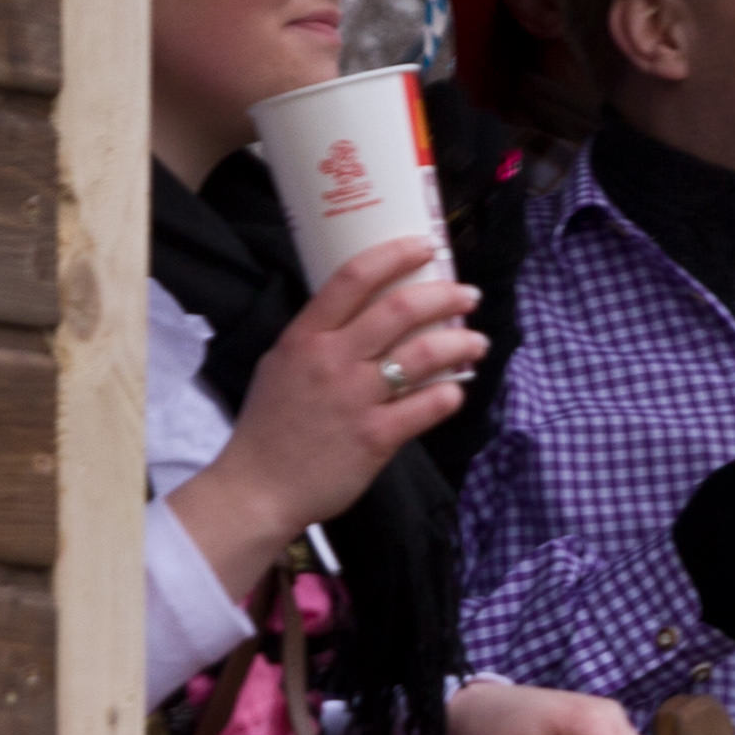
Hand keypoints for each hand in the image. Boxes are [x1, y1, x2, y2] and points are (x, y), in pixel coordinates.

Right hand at [170, 239, 483, 598]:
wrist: (257, 489)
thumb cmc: (269, 427)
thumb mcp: (280, 365)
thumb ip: (317, 338)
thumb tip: (362, 313)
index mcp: (305, 337)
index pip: (353, 278)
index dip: (395, 254)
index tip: (425, 246)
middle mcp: (332, 360)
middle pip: (399, 309)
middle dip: (444, 295)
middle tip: (468, 295)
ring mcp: (355, 398)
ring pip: (423, 354)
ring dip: (460, 343)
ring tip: (477, 341)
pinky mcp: (376, 437)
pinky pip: (427, 405)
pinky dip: (450, 394)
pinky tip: (457, 390)